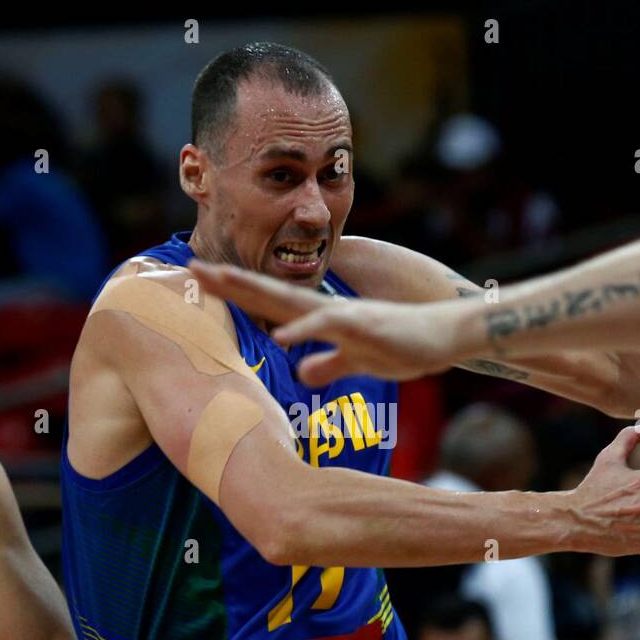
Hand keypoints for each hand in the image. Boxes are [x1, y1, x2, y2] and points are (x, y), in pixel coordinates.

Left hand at [188, 259, 455, 385]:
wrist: (447, 336)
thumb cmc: (405, 346)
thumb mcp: (358, 362)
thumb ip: (328, 365)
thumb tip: (300, 373)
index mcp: (322, 318)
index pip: (269, 303)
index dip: (237, 293)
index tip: (202, 282)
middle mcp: (327, 310)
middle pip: (269, 293)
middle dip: (231, 281)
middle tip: (191, 266)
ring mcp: (345, 315)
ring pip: (291, 300)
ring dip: (254, 291)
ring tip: (218, 281)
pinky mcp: (366, 326)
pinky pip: (331, 328)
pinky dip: (305, 331)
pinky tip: (281, 336)